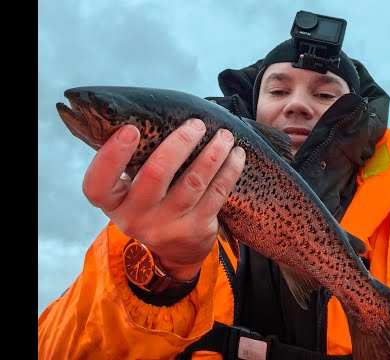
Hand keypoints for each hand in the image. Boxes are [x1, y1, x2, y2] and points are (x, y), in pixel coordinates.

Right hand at [82, 118, 245, 280]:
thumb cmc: (151, 206)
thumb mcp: (132, 192)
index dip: (112, 155)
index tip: (131, 129)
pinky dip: (229, 171)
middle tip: (197, 124)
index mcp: (114, 203)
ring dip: (213, 154)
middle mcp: (136, 218)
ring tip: (224, 136)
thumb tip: (154, 117)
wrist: (175, 253)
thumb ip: (134, 163)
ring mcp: (167, 226)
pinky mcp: (196, 229)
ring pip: (194, 182)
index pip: (98, 184)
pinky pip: (217, 194)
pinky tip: (236, 155)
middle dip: (180, 143)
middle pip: (156, 174)